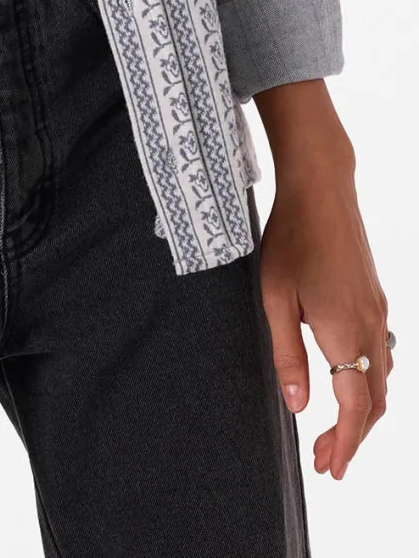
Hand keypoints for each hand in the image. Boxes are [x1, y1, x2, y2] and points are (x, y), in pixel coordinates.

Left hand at [258, 168, 392, 480]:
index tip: (330, 469)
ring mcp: (378, 313)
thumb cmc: (290, 236)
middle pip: (374, 403)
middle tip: (323, 460)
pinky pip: (382, 356)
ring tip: (329, 430)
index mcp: (344, 331)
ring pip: (382, 381)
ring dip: (361, 414)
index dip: (344, 444)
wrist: (322, 188)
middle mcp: (370, 328)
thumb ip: (288, 353)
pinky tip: (346, 384)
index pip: (354, 407)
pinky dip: (369, 384)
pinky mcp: (376, 300)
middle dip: (351, 438)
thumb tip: (297, 405)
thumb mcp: (275, 296)